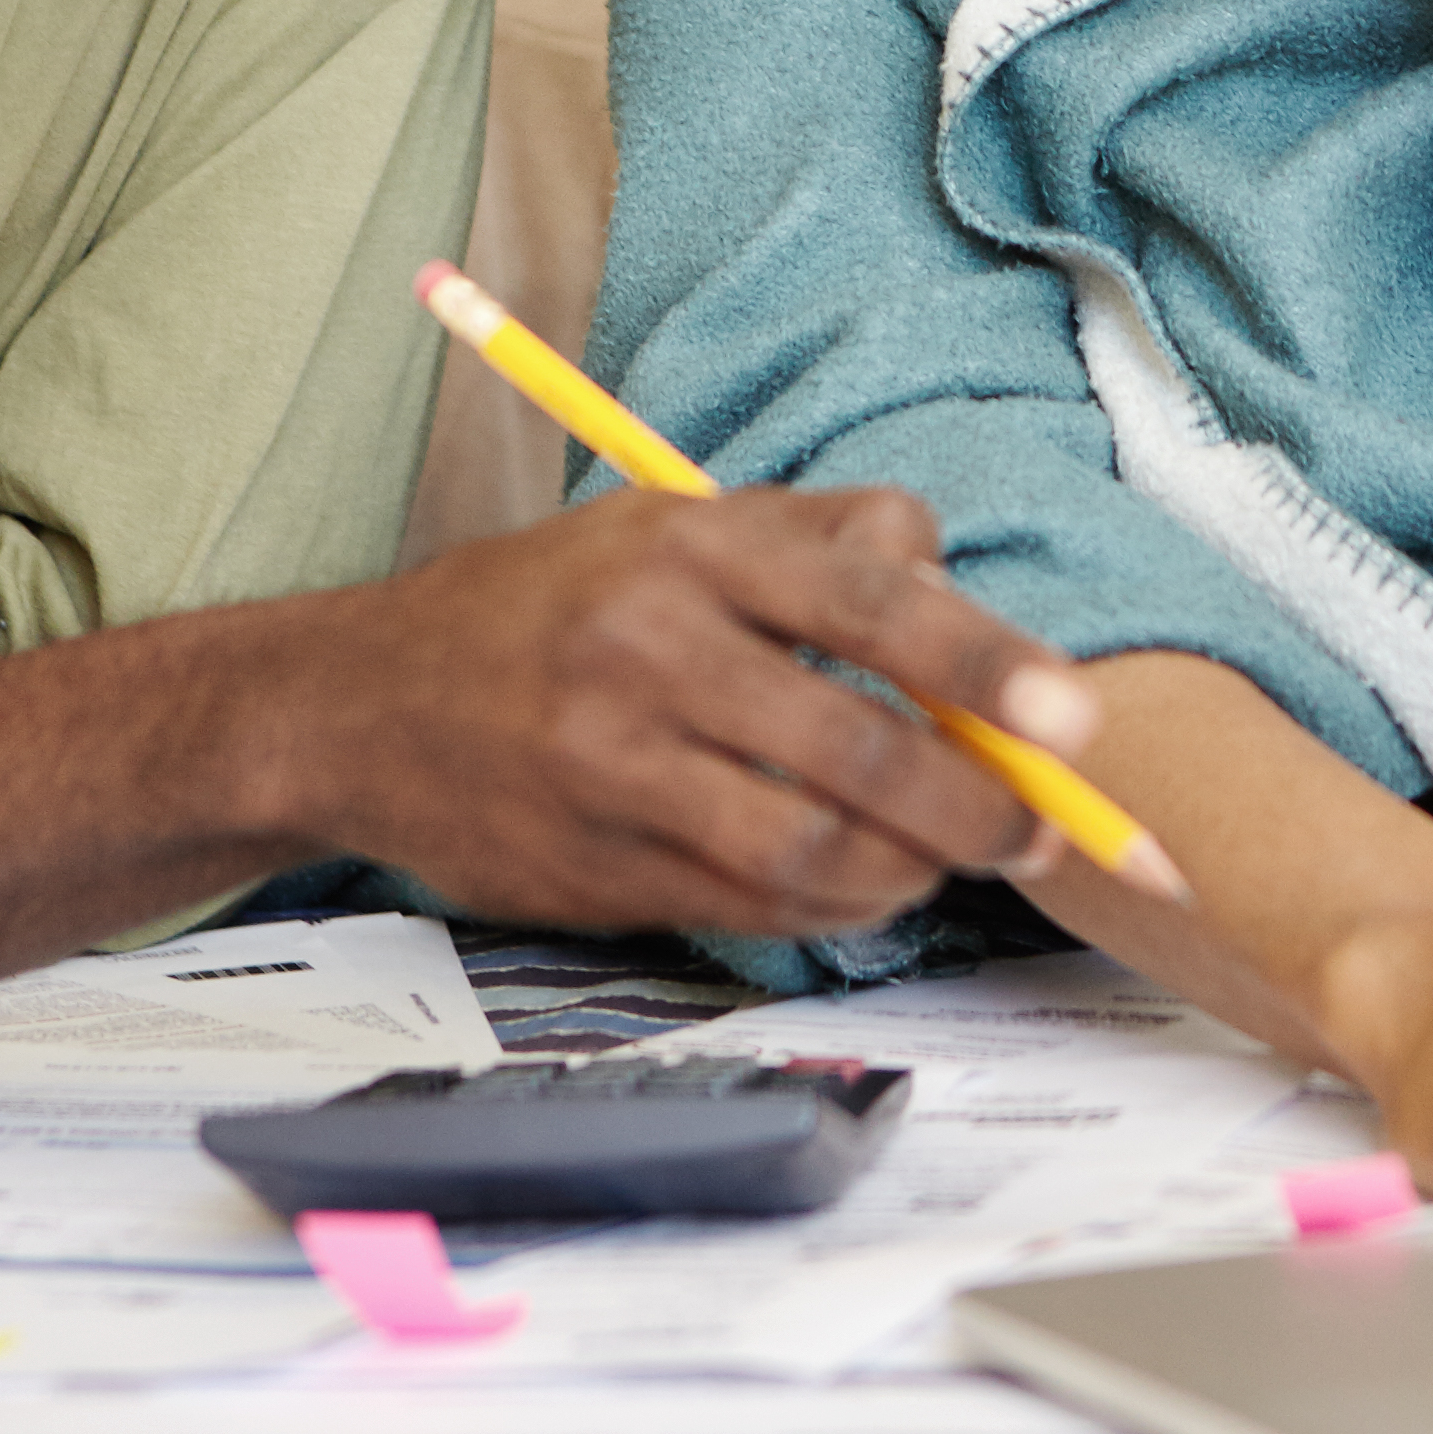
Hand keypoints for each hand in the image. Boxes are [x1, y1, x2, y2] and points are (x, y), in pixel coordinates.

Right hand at [317, 485, 1100, 942]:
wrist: (355, 703)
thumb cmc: (550, 607)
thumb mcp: (674, 527)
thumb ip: (821, 542)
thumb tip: (955, 579)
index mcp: (690, 546)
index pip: (872, 602)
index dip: (990, 666)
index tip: (1078, 723)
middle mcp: (651, 651)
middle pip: (860, 749)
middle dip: (983, 807)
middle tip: (1047, 831)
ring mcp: (616, 767)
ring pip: (813, 846)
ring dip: (913, 869)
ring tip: (951, 860)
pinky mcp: (595, 865)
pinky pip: (752, 904)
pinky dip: (834, 906)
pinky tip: (865, 887)